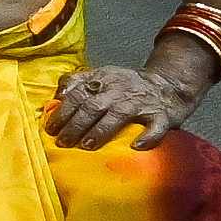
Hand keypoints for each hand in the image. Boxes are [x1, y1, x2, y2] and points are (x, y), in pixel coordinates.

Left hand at [49, 64, 188, 149]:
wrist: (170, 84)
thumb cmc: (128, 84)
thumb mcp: (102, 75)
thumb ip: (79, 81)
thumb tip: (57, 96)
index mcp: (104, 79)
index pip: (77, 94)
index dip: (62, 112)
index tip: (50, 128)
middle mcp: (120, 90)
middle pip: (92, 107)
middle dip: (75, 126)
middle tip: (63, 142)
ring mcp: (141, 102)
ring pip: (117, 116)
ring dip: (100, 132)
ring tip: (87, 146)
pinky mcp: (162, 115)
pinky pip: (155, 127)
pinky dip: (147, 137)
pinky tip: (136, 146)